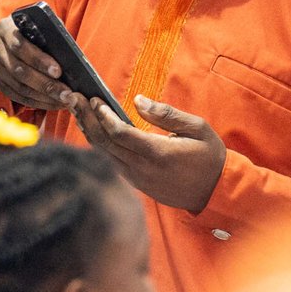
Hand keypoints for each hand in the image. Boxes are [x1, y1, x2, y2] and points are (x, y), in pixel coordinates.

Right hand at [0, 18, 73, 110]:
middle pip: (20, 71)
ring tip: (64, 101)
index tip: (58, 71)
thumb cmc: (32, 30)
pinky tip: (53, 103)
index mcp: (5, 29)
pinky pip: (18, 96)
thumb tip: (70, 56)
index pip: (20, 46)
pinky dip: (37, 102)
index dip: (39, 60)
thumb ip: (51, 35)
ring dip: (44, 97)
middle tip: (66, 93)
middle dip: (45, 84)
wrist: (11, 37)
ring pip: (19, 87)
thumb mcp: (39, 26)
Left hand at [70, 93, 226, 213]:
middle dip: (87, 118)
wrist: (216, 193)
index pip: (120, 134)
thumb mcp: (197, 128)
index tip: (94, 99)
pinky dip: (98, 145)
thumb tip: (138, 100)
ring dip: (88, 131)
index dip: (104, 116)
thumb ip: (166, 114)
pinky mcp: (135, 185)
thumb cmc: (209, 157)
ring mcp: (136, 179)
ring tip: (77, 110)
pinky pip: (110, 163)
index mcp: (158, 153)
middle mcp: (142, 169)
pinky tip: (92, 129)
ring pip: (102, 154)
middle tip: (74, 98)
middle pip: (104, 143)